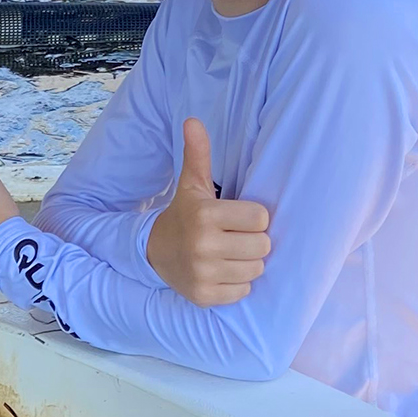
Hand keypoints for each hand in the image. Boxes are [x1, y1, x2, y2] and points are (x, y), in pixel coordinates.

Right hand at [144, 118, 270, 305]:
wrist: (154, 253)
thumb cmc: (184, 216)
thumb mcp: (192, 185)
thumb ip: (198, 155)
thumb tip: (192, 121)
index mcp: (205, 215)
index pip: (261, 218)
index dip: (253, 218)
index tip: (236, 219)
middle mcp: (203, 245)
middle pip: (262, 246)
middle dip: (253, 242)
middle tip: (234, 239)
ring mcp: (202, 273)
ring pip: (255, 270)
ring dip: (247, 264)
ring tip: (229, 256)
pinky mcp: (203, 295)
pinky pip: (243, 292)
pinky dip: (237, 285)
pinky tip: (221, 273)